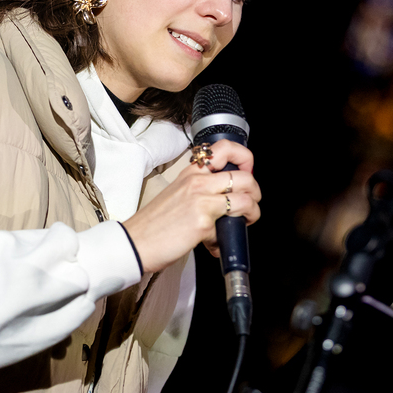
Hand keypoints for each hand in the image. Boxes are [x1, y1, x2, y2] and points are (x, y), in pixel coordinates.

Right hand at [121, 139, 260, 273]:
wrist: (136, 243)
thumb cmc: (155, 224)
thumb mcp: (178, 196)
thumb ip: (201, 194)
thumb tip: (224, 204)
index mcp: (191, 172)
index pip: (224, 148)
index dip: (244, 158)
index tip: (246, 173)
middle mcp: (197, 180)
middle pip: (244, 175)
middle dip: (255, 192)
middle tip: (251, 203)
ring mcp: (201, 198)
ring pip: (246, 196)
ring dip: (252, 212)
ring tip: (244, 222)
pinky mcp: (203, 219)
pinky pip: (233, 222)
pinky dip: (232, 233)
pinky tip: (217, 243)